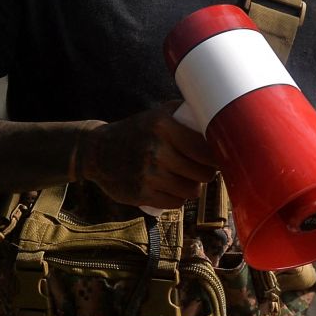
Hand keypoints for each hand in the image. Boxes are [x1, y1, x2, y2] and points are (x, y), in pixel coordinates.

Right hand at [78, 102, 217, 209]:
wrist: (96, 151)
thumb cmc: (135, 132)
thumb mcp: (156, 115)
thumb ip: (184, 113)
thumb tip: (219, 114)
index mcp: (162, 126)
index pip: (206, 149)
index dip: (217, 157)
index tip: (219, 157)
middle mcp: (155, 149)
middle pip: (203, 173)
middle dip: (207, 173)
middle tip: (202, 169)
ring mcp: (148, 174)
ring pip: (192, 191)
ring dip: (193, 187)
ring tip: (187, 180)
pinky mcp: (141, 194)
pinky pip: (175, 203)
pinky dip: (177, 198)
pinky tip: (172, 190)